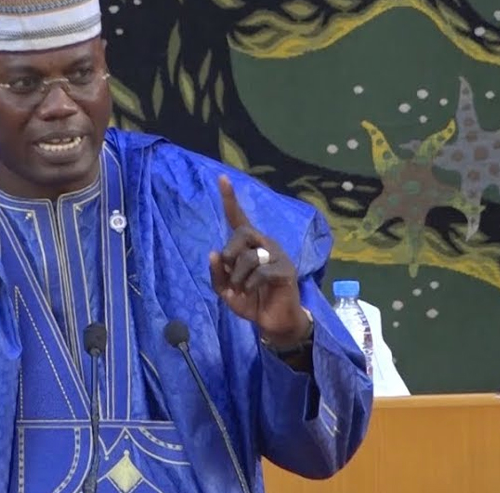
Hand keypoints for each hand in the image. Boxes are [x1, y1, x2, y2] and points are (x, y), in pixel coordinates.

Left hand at [209, 175, 309, 346]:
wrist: (272, 321)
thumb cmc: (249, 300)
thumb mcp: (226, 289)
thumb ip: (217, 273)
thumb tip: (213, 253)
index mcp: (249, 245)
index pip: (238, 217)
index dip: (230, 199)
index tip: (221, 178)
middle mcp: (265, 244)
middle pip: (242, 232)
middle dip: (231, 252)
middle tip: (230, 272)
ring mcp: (278, 255)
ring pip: (250, 256)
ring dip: (239, 277)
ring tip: (242, 289)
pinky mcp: (286, 270)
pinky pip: (261, 272)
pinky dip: (251, 285)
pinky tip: (253, 291)